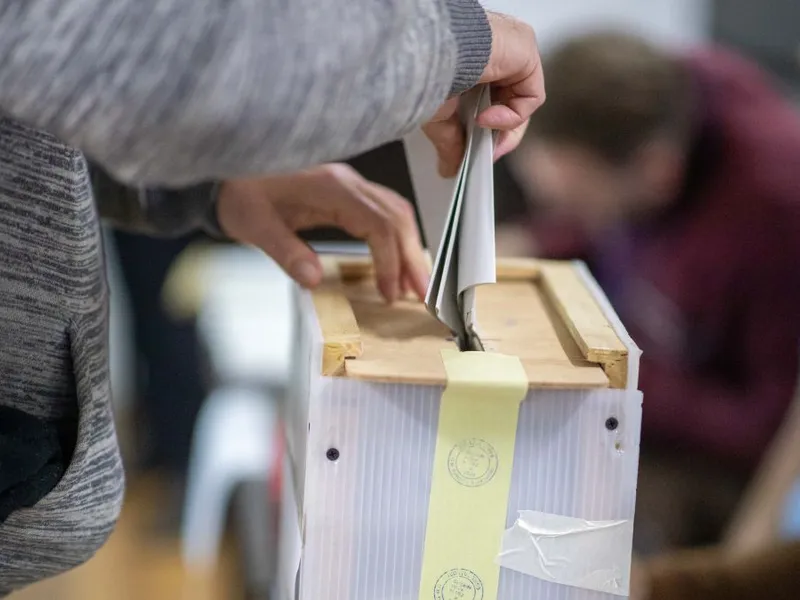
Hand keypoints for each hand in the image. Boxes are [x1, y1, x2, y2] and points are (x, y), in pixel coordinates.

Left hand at [216, 163, 429, 302]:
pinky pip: (382, 211)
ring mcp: (348, 183)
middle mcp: (347, 181)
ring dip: (409, 247)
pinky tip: (396, 261)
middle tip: (422, 293)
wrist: (226, 173)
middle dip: (412, 256)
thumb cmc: (238, 195)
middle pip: (397, 215)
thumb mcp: (254, 225)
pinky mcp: (345, 192)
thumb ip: (285, 250)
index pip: (378, 223)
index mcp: (330, 186)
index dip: (390, 260)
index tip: (390, 293)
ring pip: (395, 211)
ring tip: (414, 284)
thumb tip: (315, 280)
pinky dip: (396, 237)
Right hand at [424, 12, 544, 176]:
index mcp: (471, 62)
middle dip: (499, 134)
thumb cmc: (423, 71)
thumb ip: (450, 143)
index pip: (491, 102)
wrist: (426, 53)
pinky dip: (512, 115)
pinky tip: (486, 119)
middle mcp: (493, 52)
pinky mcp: (524, 50)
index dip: (488, 133)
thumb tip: (448, 169)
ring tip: (481, 131)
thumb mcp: (436, 117)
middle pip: (510, 103)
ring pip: (522, 101)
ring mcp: (511, 49)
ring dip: (504, 126)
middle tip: (487, 153)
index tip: (477, 155)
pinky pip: (531, 96)